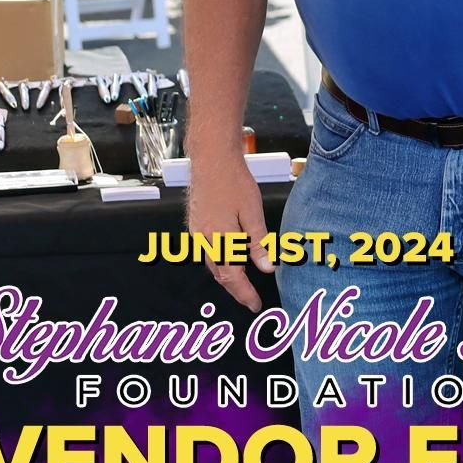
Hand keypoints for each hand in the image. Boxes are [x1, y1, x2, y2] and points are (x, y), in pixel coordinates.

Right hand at [186, 148, 272, 311]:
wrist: (211, 158)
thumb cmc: (233, 180)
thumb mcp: (252, 212)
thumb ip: (258, 243)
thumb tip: (267, 268)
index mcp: (220, 240)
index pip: (233, 278)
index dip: (244, 294)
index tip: (255, 305)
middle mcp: (204, 240)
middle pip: (220, 275)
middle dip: (235, 289)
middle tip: (250, 298)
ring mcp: (197, 232)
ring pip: (212, 264)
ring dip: (226, 276)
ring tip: (242, 282)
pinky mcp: (195, 223)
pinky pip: (206, 251)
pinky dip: (218, 261)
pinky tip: (229, 257)